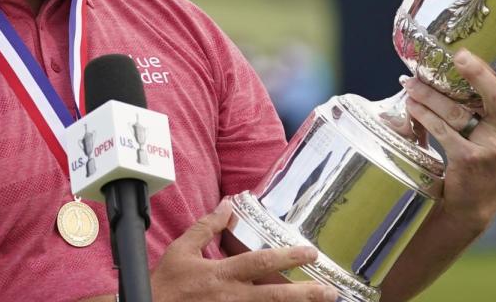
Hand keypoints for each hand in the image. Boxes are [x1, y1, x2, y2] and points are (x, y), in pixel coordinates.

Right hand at [150, 199, 337, 301]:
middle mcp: (231, 298)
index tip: (311, 253)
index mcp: (221, 274)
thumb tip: (227, 204)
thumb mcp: (182, 250)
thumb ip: (207, 227)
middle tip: (330, 292)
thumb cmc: (165, 285)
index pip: (260, 262)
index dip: (288, 256)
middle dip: (305, 294)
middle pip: (275, 297)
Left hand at [400, 37, 495, 232]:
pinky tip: (411, 106)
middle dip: (478, 73)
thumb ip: (486, 102)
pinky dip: (423, 115)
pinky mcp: (468, 159)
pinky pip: (441, 131)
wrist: (475, 203)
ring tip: (410, 82)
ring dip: (429, 94)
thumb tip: (461, 61)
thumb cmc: (480, 155)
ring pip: (456, 111)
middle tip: (460, 55)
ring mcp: (490, 145)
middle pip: (495, 95)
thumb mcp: (493, 129)